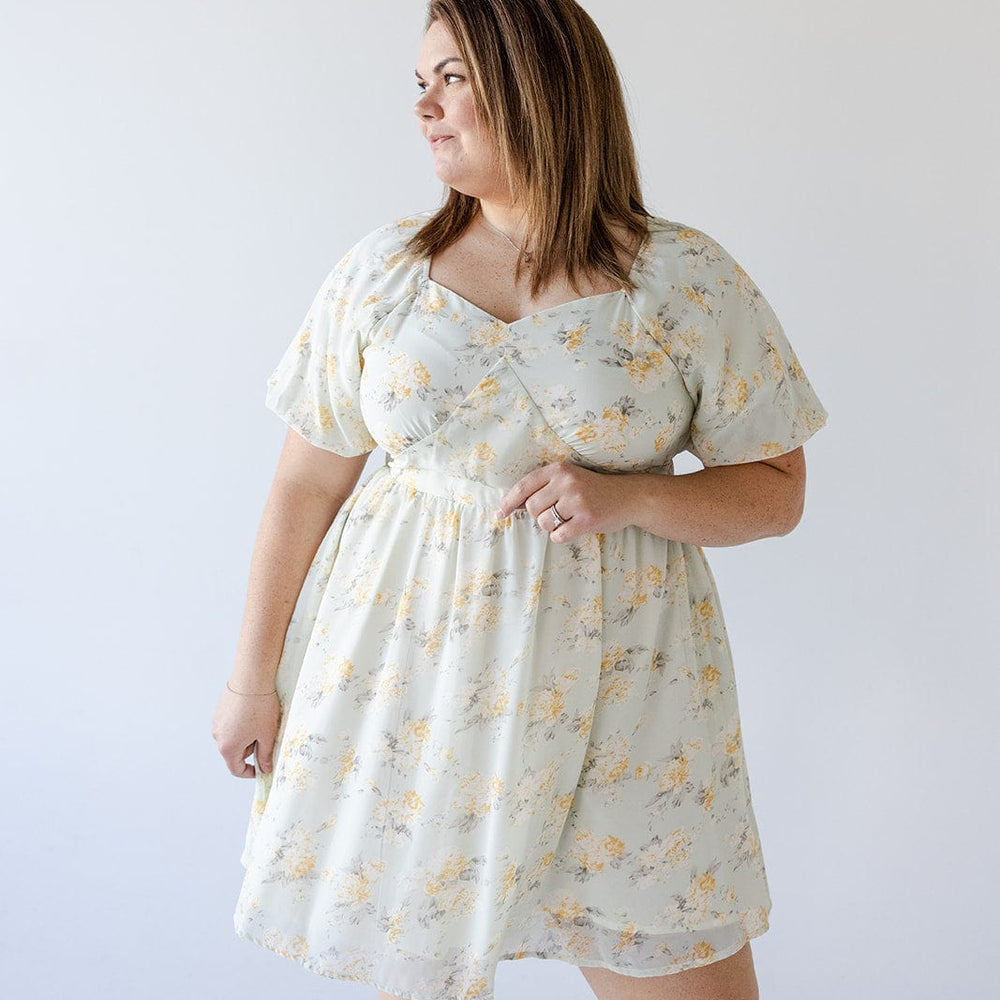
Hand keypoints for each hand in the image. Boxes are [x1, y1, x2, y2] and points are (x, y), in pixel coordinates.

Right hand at [212, 683, 280, 777]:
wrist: (252, 678)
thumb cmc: (260, 707)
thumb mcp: (267, 734)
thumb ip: (265, 755)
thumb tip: (265, 768)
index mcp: (228, 747)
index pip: (236, 769)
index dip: (250, 772)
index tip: (261, 768)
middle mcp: (218, 736)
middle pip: (235, 752)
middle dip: (251, 748)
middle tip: (266, 734)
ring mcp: (217, 722)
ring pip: (233, 737)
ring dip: (247, 735)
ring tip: (261, 720)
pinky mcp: (219, 710)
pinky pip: (231, 724)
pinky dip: (241, 723)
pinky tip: (253, 711)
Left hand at [496, 460, 636, 542]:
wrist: (628, 497)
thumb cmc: (593, 490)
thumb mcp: (569, 479)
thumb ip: (544, 487)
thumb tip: (515, 504)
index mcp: (559, 469)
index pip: (524, 486)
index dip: (509, 501)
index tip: (501, 513)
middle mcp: (566, 482)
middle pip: (533, 508)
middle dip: (540, 515)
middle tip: (558, 513)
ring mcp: (577, 501)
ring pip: (544, 523)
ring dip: (552, 526)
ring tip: (569, 518)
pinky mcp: (586, 520)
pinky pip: (559, 536)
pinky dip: (563, 536)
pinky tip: (575, 527)